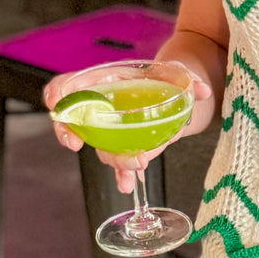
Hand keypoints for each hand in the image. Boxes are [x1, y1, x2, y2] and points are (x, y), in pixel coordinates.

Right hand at [42, 66, 212, 194]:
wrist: (181, 94)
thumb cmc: (170, 77)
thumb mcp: (179, 73)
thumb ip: (189, 79)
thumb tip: (202, 90)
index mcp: (108, 80)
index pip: (70, 83)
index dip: (57, 92)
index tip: (56, 105)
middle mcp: (104, 105)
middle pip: (75, 119)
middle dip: (70, 133)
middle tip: (78, 145)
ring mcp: (112, 128)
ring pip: (99, 146)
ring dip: (111, 159)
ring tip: (131, 169)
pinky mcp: (125, 145)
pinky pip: (118, 160)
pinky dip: (122, 173)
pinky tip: (129, 183)